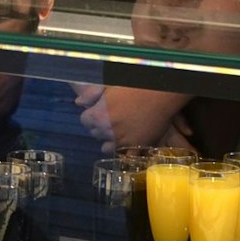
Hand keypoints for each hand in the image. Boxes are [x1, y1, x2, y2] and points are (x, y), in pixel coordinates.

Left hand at [75, 85, 190, 152]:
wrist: (160, 94)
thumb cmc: (133, 85)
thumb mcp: (108, 85)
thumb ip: (91, 94)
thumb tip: (78, 103)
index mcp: (98, 115)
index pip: (85, 121)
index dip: (91, 115)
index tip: (98, 111)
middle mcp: (107, 131)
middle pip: (95, 133)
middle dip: (99, 127)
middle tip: (110, 119)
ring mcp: (122, 140)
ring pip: (107, 147)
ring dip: (109, 140)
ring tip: (118, 131)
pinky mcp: (136, 146)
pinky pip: (125, 155)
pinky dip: (124, 151)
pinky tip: (127, 143)